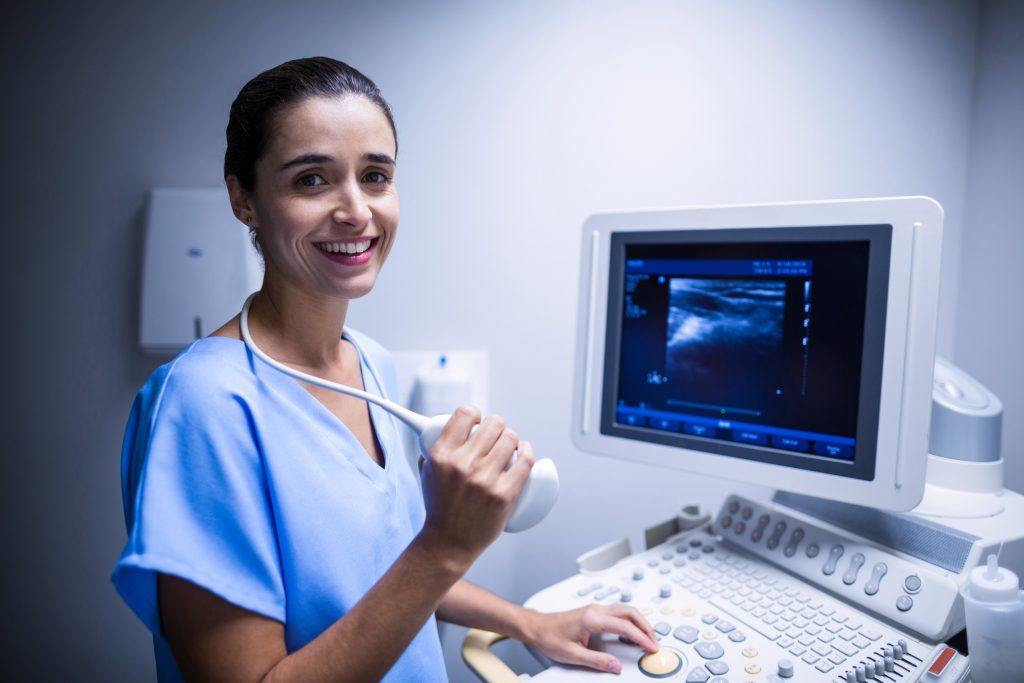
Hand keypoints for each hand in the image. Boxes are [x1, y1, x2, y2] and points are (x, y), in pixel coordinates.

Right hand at [417, 406, 534, 566]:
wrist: (448, 543)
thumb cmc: (439, 507)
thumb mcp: (426, 474)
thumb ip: (429, 450)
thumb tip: (433, 428)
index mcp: (442, 455)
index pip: (465, 414)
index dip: (475, 414)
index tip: (478, 421)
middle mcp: (463, 464)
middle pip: (493, 424)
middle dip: (496, 426)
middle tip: (495, 436)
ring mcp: (485, 480)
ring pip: (511, 438)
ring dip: (512, 438)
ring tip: (509, 446)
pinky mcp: (504, 495)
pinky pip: (524, 461)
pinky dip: (527, 451)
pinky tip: (524, 450)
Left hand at [521, 605, 657, 673]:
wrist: (536, 627)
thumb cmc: (549, 637)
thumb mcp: (572, 654)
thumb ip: (596, 661)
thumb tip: (616, 666)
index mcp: (592, 619)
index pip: (625, 626)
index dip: (641, 637)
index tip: (651, 647)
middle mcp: (595, 610)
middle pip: (629, 612)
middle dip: (646, 626)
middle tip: (654, 642)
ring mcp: (595, 609)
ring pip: (625, 610)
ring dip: (639, 622)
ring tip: (647, 638)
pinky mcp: (593, 612)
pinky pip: (618, 612)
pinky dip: (630, 620)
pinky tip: (632, 632)